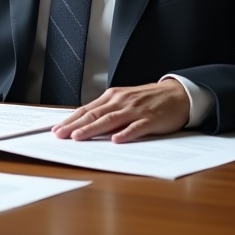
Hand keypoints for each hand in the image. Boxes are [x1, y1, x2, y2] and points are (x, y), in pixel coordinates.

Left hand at [51, 80, 189, 143]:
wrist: (178, 94)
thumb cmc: (148, 100)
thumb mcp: (124, 101)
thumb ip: (107, 112)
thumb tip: (85, 125)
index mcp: (113, 97)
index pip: (87, 109)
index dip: (71, 119)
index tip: (56, 129)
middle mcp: (121, 102)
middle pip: (94, 114)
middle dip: (75, 125)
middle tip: (60, 135)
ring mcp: (136, 110)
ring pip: (110, 120)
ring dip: (93, 129)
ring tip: (79, 137)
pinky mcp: (151, 119)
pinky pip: (137, 127)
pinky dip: (126, 133)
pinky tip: (116, 140)